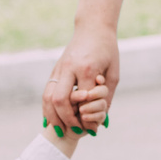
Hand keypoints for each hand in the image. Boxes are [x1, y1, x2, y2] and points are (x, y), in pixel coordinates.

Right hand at [44, 23, 118, 137]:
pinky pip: (46, 91)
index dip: (87, 116)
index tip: (92, 129)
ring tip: (58, 130)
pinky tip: (51, 119)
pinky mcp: (54, 69)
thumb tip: (102, 119)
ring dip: (51, 116)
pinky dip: (47, 107)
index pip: (84, 99)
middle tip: (73, 131)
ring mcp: (59, 68)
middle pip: (59, 99)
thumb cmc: (107, 50)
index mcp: (86, 68)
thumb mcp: (114, 72)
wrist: (93, 28)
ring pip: (47, 96)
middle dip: (65, 119)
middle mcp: (69, 68)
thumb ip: (107, 95)